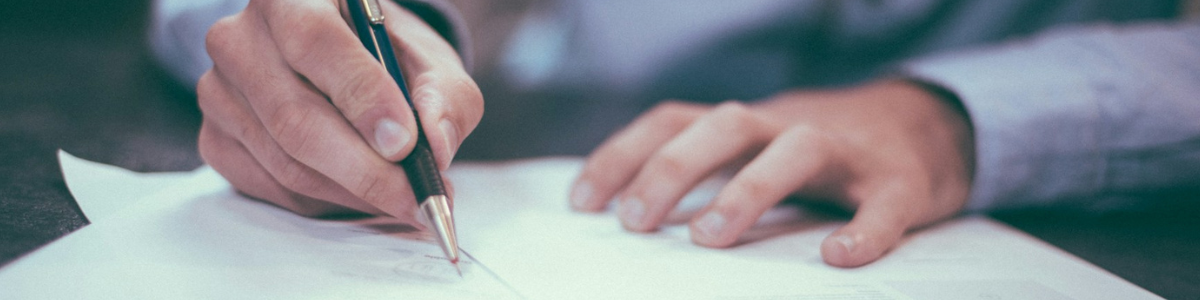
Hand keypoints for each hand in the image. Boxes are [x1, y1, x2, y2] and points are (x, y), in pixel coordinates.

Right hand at [197, 0, 481, 220]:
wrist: (351, 68)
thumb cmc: (391, 59)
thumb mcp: (432, 65)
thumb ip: (444, 98)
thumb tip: (434, 146)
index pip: (315, 41)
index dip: (361, 96)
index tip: (404, 143)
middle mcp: (241, 36)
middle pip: (295, 116)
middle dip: (365, 169)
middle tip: (414, 196)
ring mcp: (219, 89)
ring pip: (285, 161)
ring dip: (352, 192)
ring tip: (401, 198)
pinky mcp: (215, 137)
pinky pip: (271, 186)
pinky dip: (325, 201)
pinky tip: (360, 194)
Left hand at [570, 80, 973, 266]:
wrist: (925, 128)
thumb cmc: (819, 154)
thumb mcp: (753, 150)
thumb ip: (703, 172)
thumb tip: (629, 217)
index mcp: (746, 124)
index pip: (673, 121)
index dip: (623, 155)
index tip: (582, 203)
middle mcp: (788, 126)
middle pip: (725, 125)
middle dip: (673, 168)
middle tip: (634, 222)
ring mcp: (847, 152)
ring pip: (797, 149)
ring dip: (748, 188)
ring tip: (709, 238)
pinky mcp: (900, 182)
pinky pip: (884, 203)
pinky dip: (864, 229)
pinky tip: (840, 257)